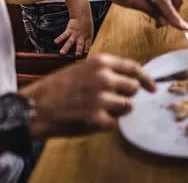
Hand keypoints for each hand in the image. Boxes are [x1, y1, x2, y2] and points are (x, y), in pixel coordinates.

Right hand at [22, 53, 154, 137]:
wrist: (35, 107)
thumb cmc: (57, 88)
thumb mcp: (83, 69)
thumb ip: (106, 72)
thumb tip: (129, 80)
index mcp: (101, 63)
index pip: (134, 68)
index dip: (146, 79)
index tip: (152, 87)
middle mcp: (104, 78)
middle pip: (133, 88)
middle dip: (127, 96)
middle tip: (113, 101)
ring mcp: (101, 98)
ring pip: (127, 106)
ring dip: (118, 110)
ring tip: (99, 109)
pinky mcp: (96, 118)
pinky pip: (114, 123)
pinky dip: (106, 124)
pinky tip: (90, 119)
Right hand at [54, 15, 93, 55]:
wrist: (82, 15)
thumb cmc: (86, 25)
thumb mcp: (90, 32)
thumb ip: (88, 41)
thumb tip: (87, 50)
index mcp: (88, 37)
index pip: (88, 44)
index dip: (87, 49)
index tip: (85, 54)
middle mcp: (81, 36)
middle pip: (80, 44)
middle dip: (78, 50)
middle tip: (77, 55)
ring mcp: (75, 33)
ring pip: (70, 41)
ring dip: (66, 47)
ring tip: (62, 53)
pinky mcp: (70, 30)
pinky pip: (64, 35)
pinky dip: (59, 38)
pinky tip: (55, 41)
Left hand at [93, 0, 187, 30]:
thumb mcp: (129, 0)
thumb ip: (149, 9)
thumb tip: (164, 21)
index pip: (167, 0)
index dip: (175, 16)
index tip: (185, 29)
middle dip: (172, 12)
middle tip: (158, 24)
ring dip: (169, 8)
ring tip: (155, 18)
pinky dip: (164, 3)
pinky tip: (153, 8)